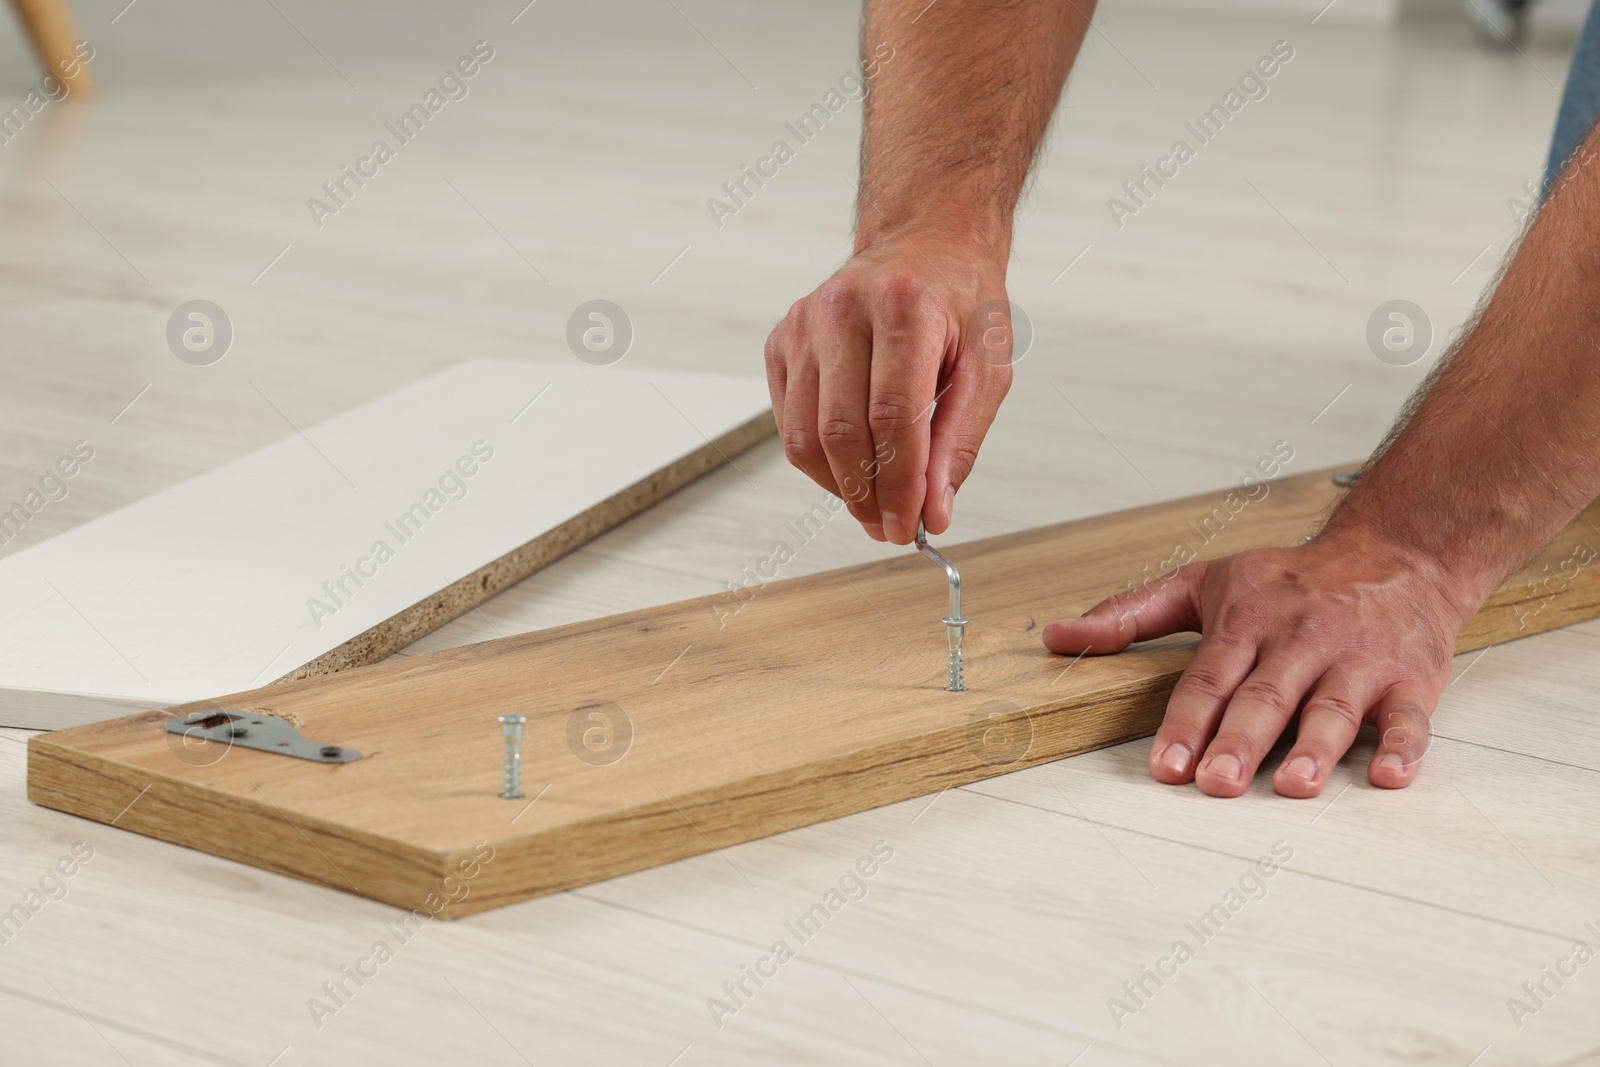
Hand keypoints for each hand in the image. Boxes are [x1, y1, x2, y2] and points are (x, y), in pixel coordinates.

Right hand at [763, 238, 1013, 543]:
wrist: (925, 245)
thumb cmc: (960, 303)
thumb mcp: (986, 369)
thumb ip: (958, 443)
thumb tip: (933, 511)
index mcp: (905, 306)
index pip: (892, 416)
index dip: (899, 483)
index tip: (908, 525)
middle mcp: (845, 308)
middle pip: (841, 431)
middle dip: (867, 494)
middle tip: (889, 526)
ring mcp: (804, 322)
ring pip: (804, 434)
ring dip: (838, 485)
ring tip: (872, 503)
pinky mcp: (782, 340)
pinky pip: (787, 421)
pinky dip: (817, 459)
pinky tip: (850, 464)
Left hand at [1040, 531, 1478, 797]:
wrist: (1396, 553)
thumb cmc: (1290, 578)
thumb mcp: (1203, 581)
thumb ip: (1130, 613)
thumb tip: (1059, 635)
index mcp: (1247, 620)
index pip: (1208, 678)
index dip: (1186, 722)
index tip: (1166, 764)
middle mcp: (1300, 639)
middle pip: (1265, 696)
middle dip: (1239, 741)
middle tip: (1217, 784)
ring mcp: (1356, 659)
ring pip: (1332, 707)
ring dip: (1315, 748)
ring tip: (1293, 786)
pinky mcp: (1410, 679)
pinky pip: (1409, 716)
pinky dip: (1404, 746)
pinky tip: (1390, 776)